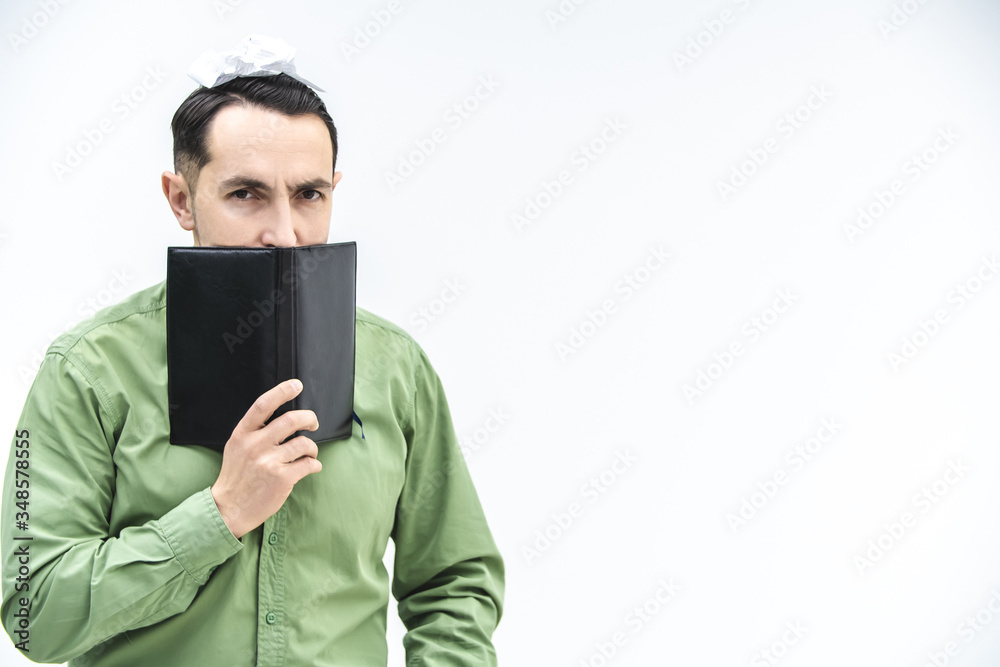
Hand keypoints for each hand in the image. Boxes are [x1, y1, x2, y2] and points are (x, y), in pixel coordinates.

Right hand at [210, 379, 320, 538]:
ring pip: (304, 443)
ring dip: (312, 448)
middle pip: (291, 420)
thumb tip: (280, 416)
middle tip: (313, 423)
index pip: (264, 405)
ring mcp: (269, 461)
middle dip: (309, 419)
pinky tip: (310, 467)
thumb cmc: (236, 477)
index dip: (282, 391)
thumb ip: (254, 431)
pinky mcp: (282, 478)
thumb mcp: (236, 447)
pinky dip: (314, 465)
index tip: (296, 385)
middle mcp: (256, 445)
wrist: (228, 508)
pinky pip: (308, 464)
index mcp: (243, 434)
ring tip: (309, 454)